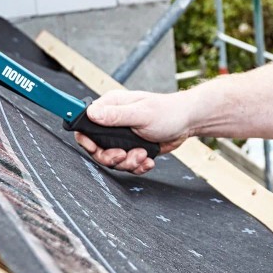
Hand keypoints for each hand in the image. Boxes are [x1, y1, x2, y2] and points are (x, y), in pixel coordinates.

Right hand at [74, 88, 192, 174]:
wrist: (187, 122)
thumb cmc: (167, 112)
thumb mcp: (141, 114)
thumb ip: (116, 115)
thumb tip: (91, 113)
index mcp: (111, 107)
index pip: (86, 124)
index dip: (86, 140)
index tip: (94, 148)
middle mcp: (113, 122)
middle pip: (97, 148)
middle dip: (111, 157)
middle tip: (125, 155)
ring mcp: (122, 136)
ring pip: (112, 159)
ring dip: (128, 162)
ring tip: (143, 155)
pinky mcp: (132, 147)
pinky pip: (126, 164)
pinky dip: (137, 166)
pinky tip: (148, 160)